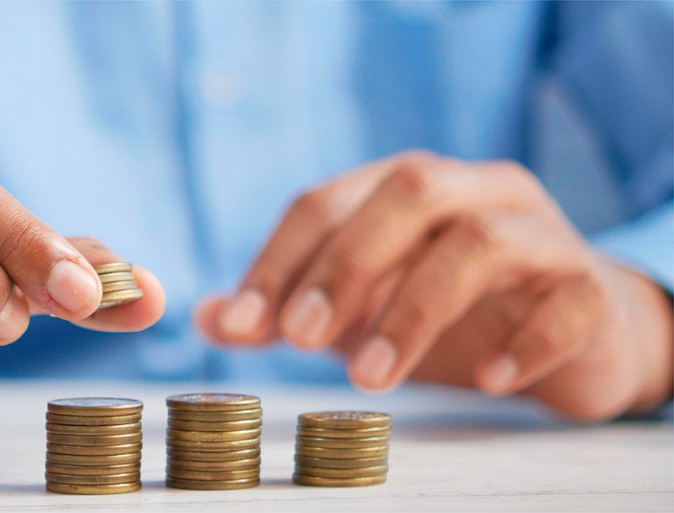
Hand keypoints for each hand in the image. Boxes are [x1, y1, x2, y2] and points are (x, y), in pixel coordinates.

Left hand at [198, 151, 671, 420]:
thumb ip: (287, 309)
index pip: (326, 201)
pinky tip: (487, 380)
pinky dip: (524, 341)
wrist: (574, 330)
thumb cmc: (451, 311)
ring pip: (481, 242)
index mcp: (405, 187)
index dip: (278, 260)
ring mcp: (540, 233)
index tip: (241, 325)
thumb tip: (207, 318)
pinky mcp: (591, 287)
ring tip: (371, 378)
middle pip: (407, 192)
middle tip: (300, 339)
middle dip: (345, 265)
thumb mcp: (359, 309)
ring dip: (414, 310)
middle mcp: (473, 191)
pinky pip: (567, 301)